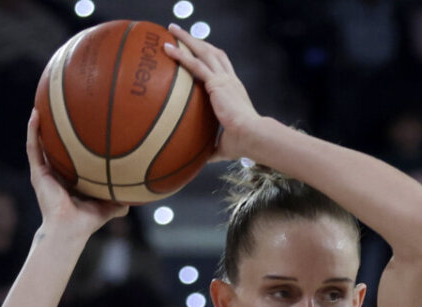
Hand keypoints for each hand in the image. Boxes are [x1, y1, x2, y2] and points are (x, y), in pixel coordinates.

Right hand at [27, 109, 127, 235]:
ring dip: (40, 124)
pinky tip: (36, 114)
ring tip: (42, 102)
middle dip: (56, 128)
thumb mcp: (109, 207)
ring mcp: (45, 173)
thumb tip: (139, 194)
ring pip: (40, 142)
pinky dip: (33, 131)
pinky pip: (33, 147)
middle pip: (55, 146)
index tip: (81, 124)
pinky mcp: (37, 173)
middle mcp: (56, 174)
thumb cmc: (87, 222)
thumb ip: (121, 200)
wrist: (69, 230)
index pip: (71, 157)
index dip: (74, 142)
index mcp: (70, 180)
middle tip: (61, 107)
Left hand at [163, 25, 262, 161]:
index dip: (211, 57)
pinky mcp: (218, 83)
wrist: (253, 136)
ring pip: (204, 51)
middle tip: (180, 33)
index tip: (199, 51)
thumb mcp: (225, 146)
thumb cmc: (243, 144)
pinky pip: (196, 64)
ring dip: (187, 39)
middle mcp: (230, 80)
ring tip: (172, 30)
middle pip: (213, 52)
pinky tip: (168, 49)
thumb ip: (213, 149)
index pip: (222, 67)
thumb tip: (203, 159)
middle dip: (197, 41)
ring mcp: (224, 79)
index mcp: (234, 90)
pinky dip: (181, 54)